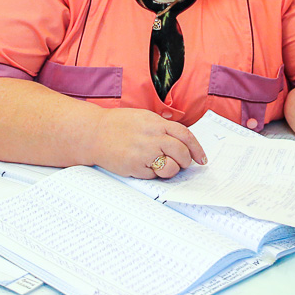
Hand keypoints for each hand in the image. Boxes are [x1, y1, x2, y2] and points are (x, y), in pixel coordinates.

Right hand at [90, 108, 206, 178]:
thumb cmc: (118, 125)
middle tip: (183, 164)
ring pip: (170, 168)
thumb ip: (162, 127)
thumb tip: (181, 142)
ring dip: (171, 170)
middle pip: (181, 152)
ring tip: (163, 166)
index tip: (201, 158)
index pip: (186, 136)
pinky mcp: (134, 166)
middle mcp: (152, 137)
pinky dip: (153, 174)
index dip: (197, 149)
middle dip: (186, 161)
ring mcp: (144, 152)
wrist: (93, 133)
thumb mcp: (144, 118)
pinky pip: (153, 175)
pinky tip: (144, 166)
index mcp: (156, 123)